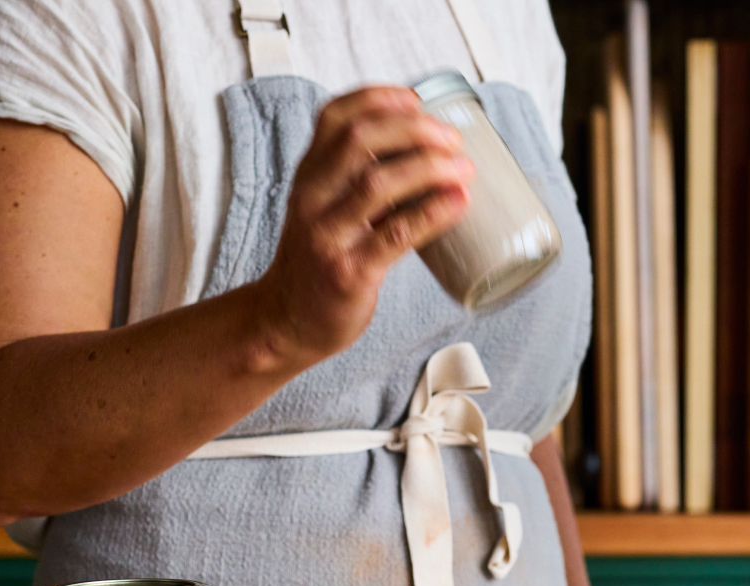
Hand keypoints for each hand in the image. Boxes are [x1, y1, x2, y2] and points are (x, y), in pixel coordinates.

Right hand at [258, 86, 475, 359]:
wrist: (285, 322)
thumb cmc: (319, 260)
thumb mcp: (325, 208)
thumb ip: (359, 180)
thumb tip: (429, 153)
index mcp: (309, 175)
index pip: (335, 117)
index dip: (378, 98)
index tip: (418, 99)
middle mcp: (312, 198)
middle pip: (359, 140)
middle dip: (414, 130)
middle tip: (453, 139)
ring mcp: (327, 235)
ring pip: (377, 184)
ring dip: (429, 168)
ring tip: (464, 168)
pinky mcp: (348, 272)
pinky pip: (394, 236)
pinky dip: (431, 215)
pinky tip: (458, 203)